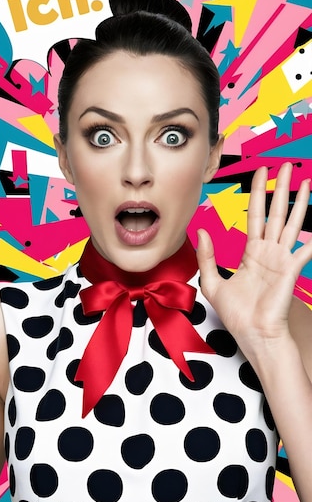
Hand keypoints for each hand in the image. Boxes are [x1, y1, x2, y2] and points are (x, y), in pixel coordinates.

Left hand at [196, 163, 311, 357]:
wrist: (253, 336)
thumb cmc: (238, 315)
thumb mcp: (213, 283)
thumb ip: (207, 257)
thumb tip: (201, 231)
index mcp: (252, 253)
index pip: (256, 215)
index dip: (257, 193)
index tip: (260, 172)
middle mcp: (269, 252)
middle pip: (276, 212)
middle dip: (280, 188)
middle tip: (285, 166)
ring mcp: (282, 260)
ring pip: (292, 223)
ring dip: (300, 202)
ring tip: (306, 180)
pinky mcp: (290, 271)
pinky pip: (304, 251)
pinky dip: (311, 241)